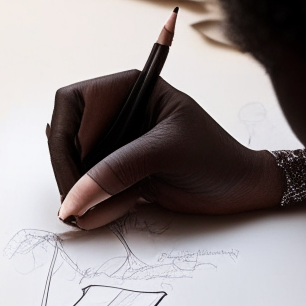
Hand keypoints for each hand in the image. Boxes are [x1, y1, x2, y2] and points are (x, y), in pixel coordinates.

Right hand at [49, 71, 305, 228]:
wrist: (241, 190)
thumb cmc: (214, 157)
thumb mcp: (164, 153)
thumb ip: (116, 171)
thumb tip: (73, 199)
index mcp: (130, 89)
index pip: (72, 104)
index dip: (64, 139)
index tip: (72, 174)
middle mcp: (119, 114)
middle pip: (67, 138)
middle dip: (70, 173)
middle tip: (75, 206)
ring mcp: (119, 146)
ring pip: (77, 168)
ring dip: (82, 195)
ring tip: (93, 216)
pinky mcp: (123, 174)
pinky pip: (94, 190)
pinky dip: (96, 206)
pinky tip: (107, 215)